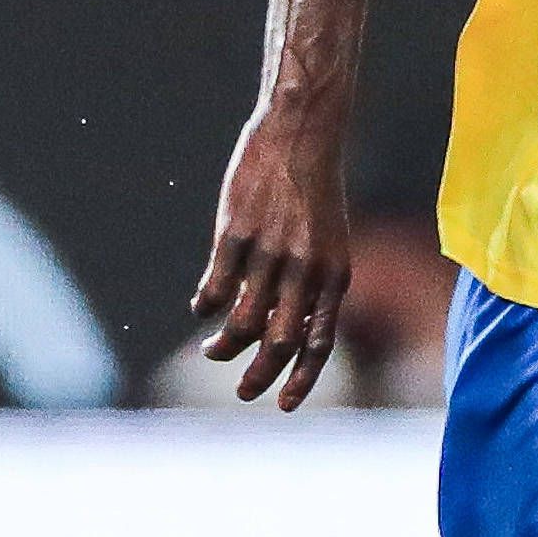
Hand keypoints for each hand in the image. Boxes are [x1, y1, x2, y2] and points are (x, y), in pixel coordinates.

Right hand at [192, 102, 352, 409]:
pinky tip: (202, 308)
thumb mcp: (328, 241)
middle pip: (280, 343)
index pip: (319, 343)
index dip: (301, 380)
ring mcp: (270, 253)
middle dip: (259, 376)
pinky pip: (217, 287)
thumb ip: (312, 286)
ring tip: (212, 350)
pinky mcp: (236, 234)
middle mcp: (306, 270)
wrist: (302, 131)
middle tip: (242, 391)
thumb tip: (284, 331)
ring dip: (225, 346)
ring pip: (243, 321)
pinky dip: (207, 305)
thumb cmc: (314, 189)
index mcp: (335, 275)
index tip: (283, 406)